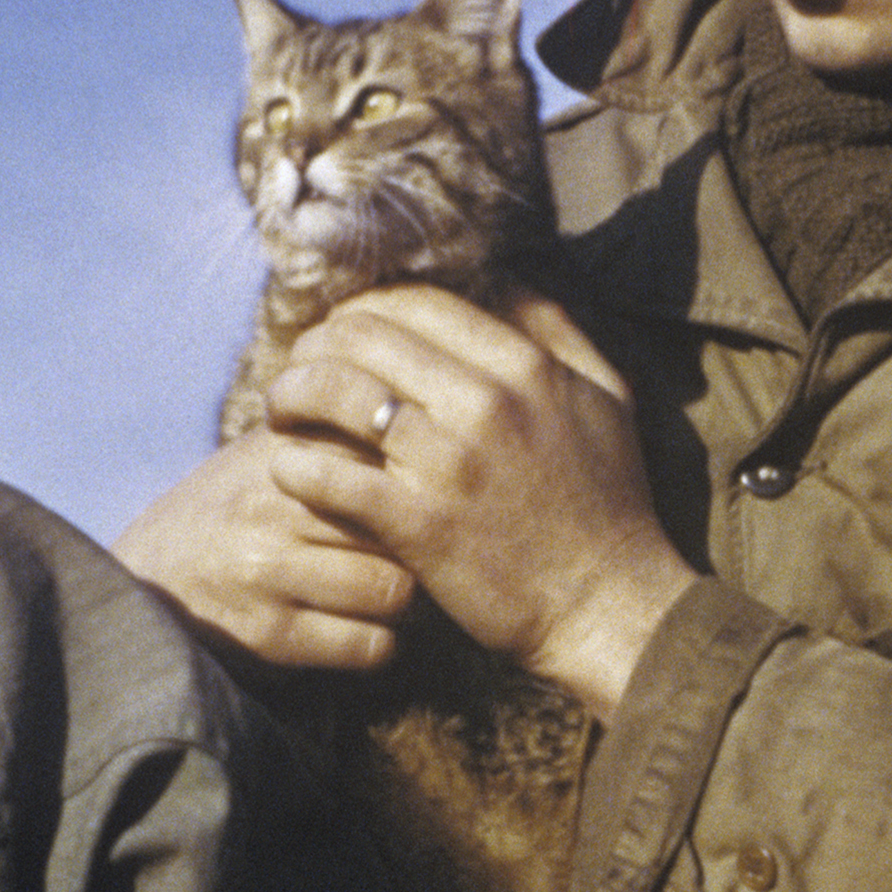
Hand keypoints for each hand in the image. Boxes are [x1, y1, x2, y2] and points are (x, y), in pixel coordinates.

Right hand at [113, 426, 417, 669]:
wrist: (147, 578)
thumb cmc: (232, 509)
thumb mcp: (271, 451)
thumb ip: (336, 427)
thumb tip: (425, 413)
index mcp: (285, 448)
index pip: (392, 456)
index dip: (423, 483)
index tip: (429, 499)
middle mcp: (276, 503)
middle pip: (402, 525)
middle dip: (420, 546)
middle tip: (418, 557)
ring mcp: (270, 570)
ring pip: (392, 589)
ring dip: (402, 600)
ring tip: (389, 592)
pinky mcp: (270, 634)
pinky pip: (368, 645)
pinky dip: (379, 644)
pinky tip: (364, 629)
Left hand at [262, 286, 694, 717]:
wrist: (610, 606)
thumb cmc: (609, 505)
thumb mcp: (607, 400)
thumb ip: (559, 335)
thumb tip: (511, 285)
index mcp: (525, 365)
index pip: (413, 302)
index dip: (362, 310)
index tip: (343, 336)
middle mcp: (483, 401)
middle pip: (362, 335)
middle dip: (315, 346)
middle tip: (300, 373)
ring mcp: (447, 463)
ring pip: (334, 392)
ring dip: (291, 396)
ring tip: (281, 415)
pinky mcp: (417, 525)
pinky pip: (326, 475)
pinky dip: (294, 466)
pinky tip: (290, 471)